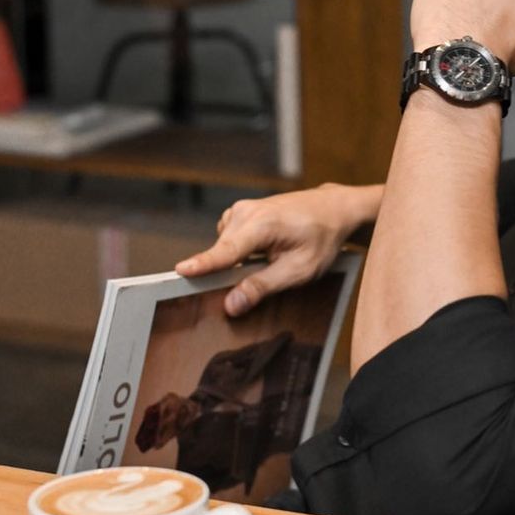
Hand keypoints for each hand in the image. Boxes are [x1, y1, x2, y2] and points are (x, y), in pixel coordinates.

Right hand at [174, 183, 380, 316]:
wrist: (334, 209)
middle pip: (222, 252)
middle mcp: (246, 212)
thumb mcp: (299, 270)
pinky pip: (228, 240)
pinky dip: (240, 250)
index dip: (203, 265)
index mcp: (262, 225)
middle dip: (226, 273)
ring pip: (224, 247)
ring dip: (237, 262)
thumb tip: (231, 305)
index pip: (226, 251)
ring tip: (270, 261)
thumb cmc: (322, 238)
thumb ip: (263, 287)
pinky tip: (263, 251)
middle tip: (255, 280)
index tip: (181, 272)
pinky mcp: (240, 212)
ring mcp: (241, 209)